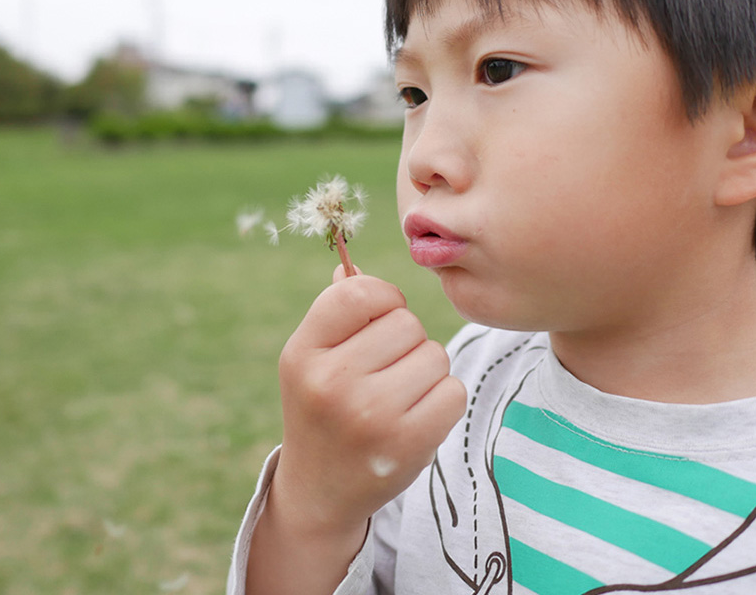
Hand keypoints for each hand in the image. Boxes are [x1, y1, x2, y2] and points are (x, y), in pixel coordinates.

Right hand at [271, 265, 467, 537]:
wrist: (320, 490)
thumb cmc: (321, 409)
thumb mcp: (310, 359)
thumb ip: (334, 312)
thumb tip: (350, 264)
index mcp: (303, 352)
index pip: (359, 292)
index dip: (381, 299)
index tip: (377, 320)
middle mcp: (332, 382)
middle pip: (406, 322)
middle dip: (405, 340)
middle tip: (384, 371)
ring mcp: (371, 415)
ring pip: (434, 354)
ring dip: (426, 370)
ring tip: (398, 394)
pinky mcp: (408, 443)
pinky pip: (452, 390)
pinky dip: (442, 399)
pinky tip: (415, 415)